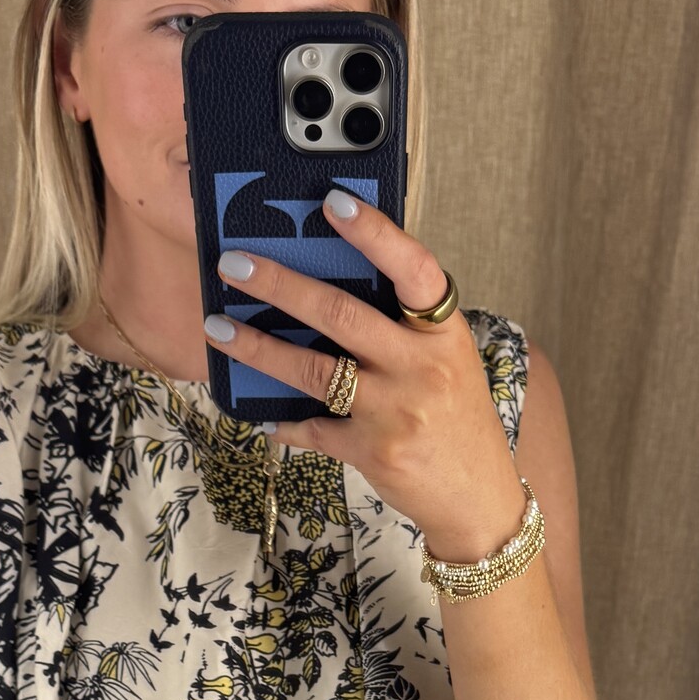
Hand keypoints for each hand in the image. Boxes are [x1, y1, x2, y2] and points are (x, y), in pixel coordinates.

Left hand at [205, 188, 524, 561]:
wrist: (479, 497)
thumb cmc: (456, 419)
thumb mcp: (446, 362)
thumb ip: (402, 328)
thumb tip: (325, 289)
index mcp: (444, 334)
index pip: (414, 269)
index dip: (375, 233)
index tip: (332, 201)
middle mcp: (422, 368)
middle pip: (341, 314)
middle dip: (279, 284)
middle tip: (234, 265)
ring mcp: (396, 411)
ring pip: (313, 369)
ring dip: (257, 347)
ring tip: (219, 328)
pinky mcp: (373, 451)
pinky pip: (313, 428)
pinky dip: (284, 420)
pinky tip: (261, 412)